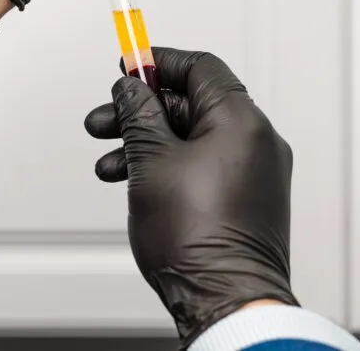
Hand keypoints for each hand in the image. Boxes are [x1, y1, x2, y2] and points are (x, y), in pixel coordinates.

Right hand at [84, 48, 297, 345]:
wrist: (224, 299)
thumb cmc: (197, 237)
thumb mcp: (151, 160)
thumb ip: (138, 114)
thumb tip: (132, 89)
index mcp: (241, 122)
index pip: (200, 67)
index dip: (159, 62)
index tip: (129, 65)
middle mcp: (254, 143)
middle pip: (191, 104)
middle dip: (140, 110)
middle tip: (105, 118)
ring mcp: (251, 174)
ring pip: (190, 138)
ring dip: (145, 142)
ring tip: (108, 160)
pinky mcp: (243, 200)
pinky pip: (199, 166)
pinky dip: (165, 165)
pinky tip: (132, 181)